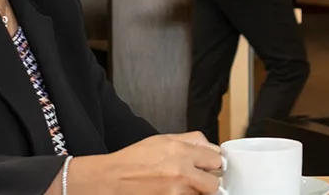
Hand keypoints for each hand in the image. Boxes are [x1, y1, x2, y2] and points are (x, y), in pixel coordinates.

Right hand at [64, 132, 221, 194]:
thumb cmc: (133, 160)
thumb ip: (190, 140)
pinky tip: (172, 191)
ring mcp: (177, 192)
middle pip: (214, 183)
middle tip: (197, 180)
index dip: (212, 163)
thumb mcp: (162, 139)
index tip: (207, 166)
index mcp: (181, 151)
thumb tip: (211, 147)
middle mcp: (182, 172)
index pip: (216, 159)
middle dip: (207, 182)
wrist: (112, 179)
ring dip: (194, 191)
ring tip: (178, 185)